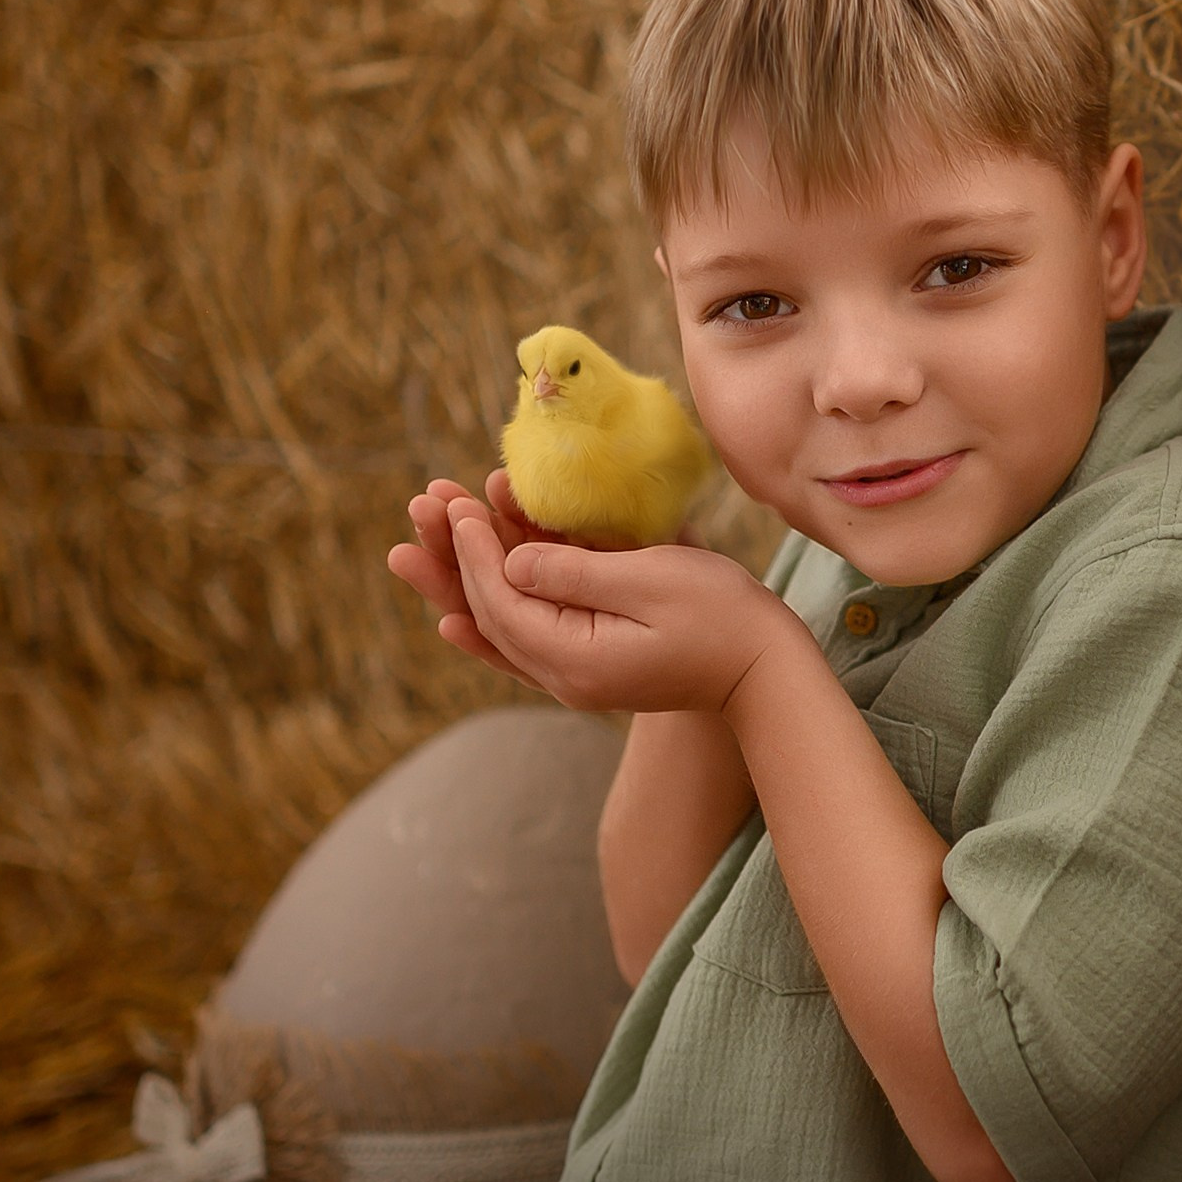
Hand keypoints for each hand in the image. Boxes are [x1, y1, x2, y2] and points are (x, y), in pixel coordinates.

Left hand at [388, 470, 711, 687]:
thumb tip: (510, 563)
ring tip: (418, 546)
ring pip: (499, 629)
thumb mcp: (649, 582)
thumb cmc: (720, 613)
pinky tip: (451, 623)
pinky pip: (521, 648)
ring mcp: (575, 678)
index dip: (474, 549)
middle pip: (488, 615)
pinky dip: (486, 627)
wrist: (763, 668)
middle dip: (454, 558)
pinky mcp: (589, 670)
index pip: (502, 599)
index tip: (456, 502)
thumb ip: (574, 574)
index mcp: (575, 657)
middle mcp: (564, 677)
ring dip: (461, 584)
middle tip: (422, 506)